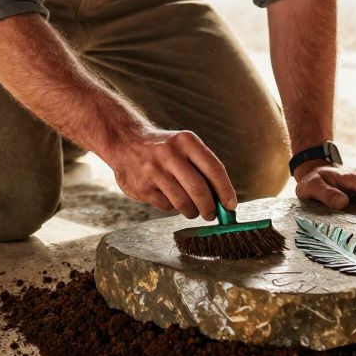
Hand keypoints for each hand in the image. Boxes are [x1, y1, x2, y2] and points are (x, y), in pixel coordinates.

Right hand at [102, 128, 237, 219]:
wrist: (125, 141)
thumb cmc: (164, 148)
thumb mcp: (184, 146)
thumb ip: (203, 168)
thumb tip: (224, 200)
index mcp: (186, 141)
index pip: (214, 169)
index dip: (226, 191)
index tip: (230, 206)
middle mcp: (169, 154)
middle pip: (199, 190)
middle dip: (209, 208)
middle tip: (212, 215)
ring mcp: (153, 171)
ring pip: (183, 202)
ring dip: (192, 211)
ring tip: (192, 209)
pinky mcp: (142, 187)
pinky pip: (166, 206)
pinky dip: (172, 207)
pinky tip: (167, 196)